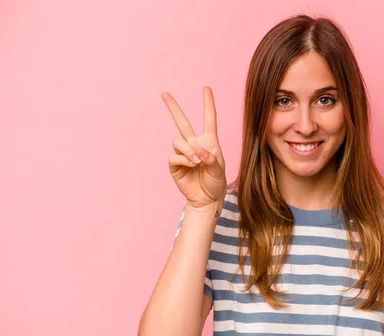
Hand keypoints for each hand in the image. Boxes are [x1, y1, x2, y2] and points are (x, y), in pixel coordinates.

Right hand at [162, 87, 226, 211]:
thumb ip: (211, 157)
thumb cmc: (216, 182)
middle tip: (164, 94)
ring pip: (178, 141)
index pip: (209, 119)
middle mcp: (195, 144)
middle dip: (173, 108)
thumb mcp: (219, 169)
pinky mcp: (175, 164)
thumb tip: (198, 149)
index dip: (208, 104)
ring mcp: (183, 153)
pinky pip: (174, 156)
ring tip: (196, 162)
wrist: (207, 198)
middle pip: (182, 122)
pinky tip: (191, 166)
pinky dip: (183, 160)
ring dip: (187, 150)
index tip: (206, 88)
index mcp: (209, 141)